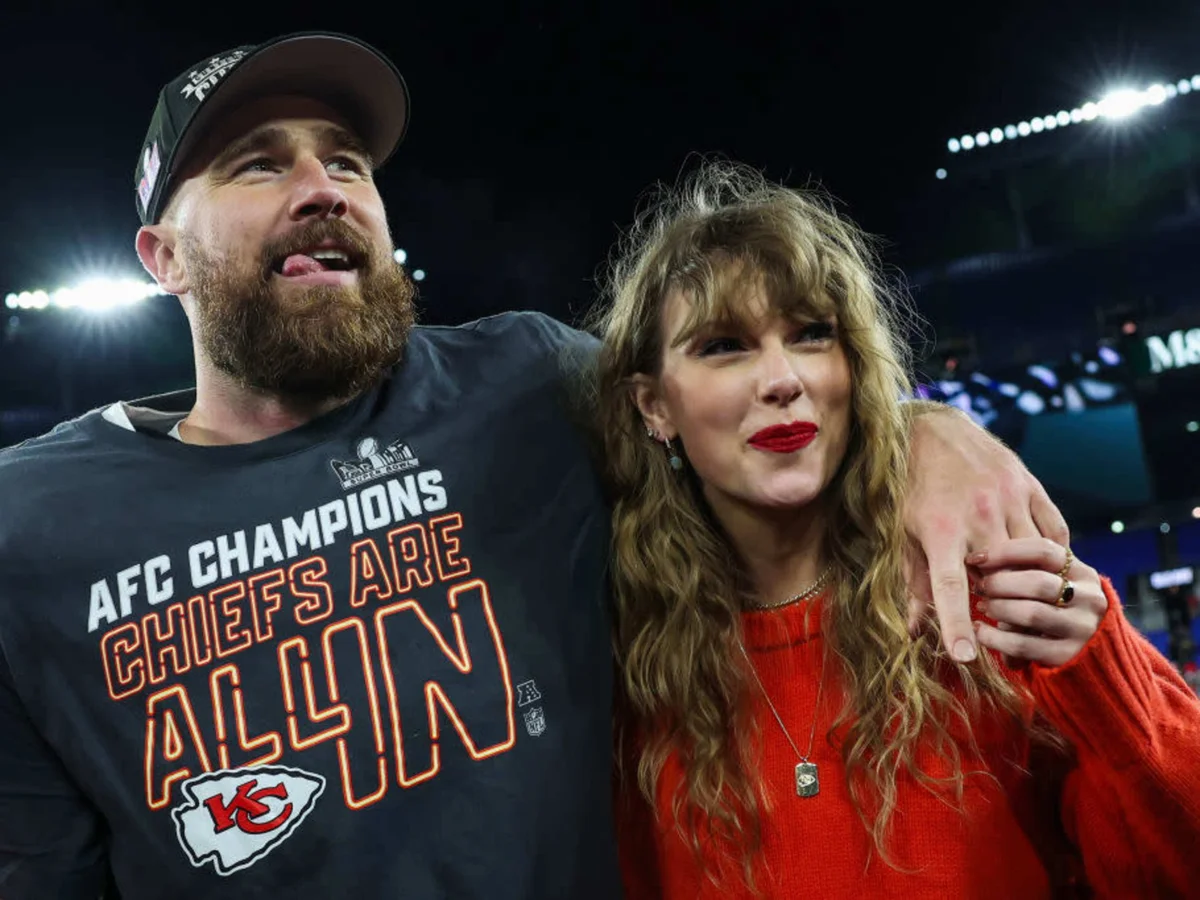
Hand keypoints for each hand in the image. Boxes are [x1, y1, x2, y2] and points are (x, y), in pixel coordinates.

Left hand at [902, 404, 1068, 661]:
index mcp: (940, 529)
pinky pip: (1054, 533)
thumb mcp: (902, 533)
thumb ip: (913, 582)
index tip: (965, 658)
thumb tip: (915, 632)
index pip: (949, 588)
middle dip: (999, 602)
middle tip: (993, 611)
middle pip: (1001, 577)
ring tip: (1015, 590)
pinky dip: (1050, 555)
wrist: (933, 429)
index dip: (956, 625)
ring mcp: (1010, 498)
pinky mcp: (1031, 486)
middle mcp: (979, 515)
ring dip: (1027, 581)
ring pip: (1033, 558)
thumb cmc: (911, 487)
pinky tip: (1039, 564)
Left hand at [971, 538, 1107, 667]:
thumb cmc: (1052, 606)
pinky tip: (979, 631)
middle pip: (1037, 582)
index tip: (975, 558)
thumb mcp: (1051, 581)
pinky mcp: (1067, 656)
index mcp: (1082, 572)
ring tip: (982, 606)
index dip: (1004, 552)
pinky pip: (1023, 645)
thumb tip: (979, 558)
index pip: (1043, 550)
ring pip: (1032, 613)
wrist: (1084, 652)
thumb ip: (1026, 567)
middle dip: (999, 583)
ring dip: (998, 608)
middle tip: (979, 587)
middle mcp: (1089, 599)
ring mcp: (1081, 629)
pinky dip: (994, 637)